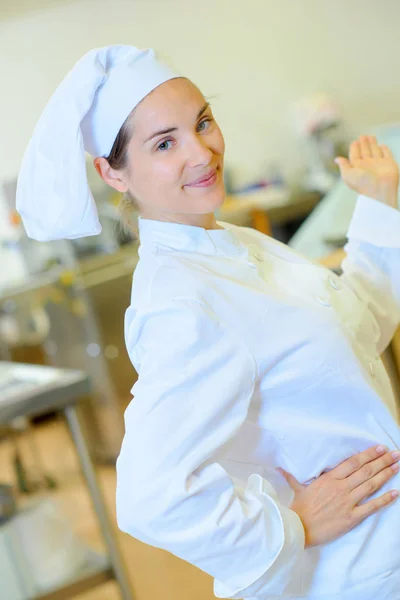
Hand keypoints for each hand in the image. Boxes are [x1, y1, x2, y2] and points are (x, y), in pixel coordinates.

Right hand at [278, 445, 399, 546]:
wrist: (298, 528)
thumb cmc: (298, 508)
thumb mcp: (297, 488)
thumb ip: (292, 476)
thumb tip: (279, 467)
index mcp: (329, 478)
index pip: (352, 463)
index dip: (367, 454)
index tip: (379, 448)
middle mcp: (341, 487)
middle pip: (365, 471)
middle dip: (382, 461)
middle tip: (395, 454)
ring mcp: (347, 502)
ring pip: (371, 485)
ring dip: (386, 474)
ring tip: (397, 466)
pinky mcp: (352, 517)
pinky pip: (371, 506)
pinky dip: (385, 499)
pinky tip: (395, 492)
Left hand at [335, 135, 398, 207]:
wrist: (380, 190)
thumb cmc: (363, 184)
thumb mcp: (348, 175)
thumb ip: (343, 166)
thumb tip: (336, 159)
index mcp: (357, 167)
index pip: (355, 155)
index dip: (354, 148)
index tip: (354, 141)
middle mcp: (368, 165)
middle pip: (365, 151)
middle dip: (363, 144)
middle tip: (362, 136)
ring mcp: (379, 164)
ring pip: (375, 151)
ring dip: (373, 144)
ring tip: (370, 137)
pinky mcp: (389, 163)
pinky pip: (387, 154)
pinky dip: (384, 149)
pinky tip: (382, 145)